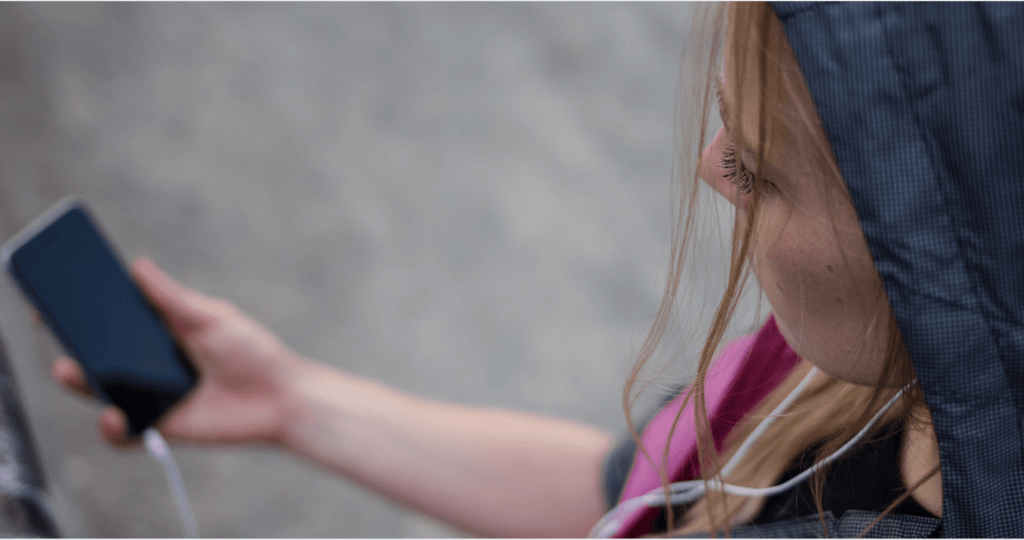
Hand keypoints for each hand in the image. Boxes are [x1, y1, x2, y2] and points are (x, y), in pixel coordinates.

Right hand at [52, 257, 305, 446]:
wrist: (279, 397)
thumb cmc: (251, 351)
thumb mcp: (212, 318)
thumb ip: (172, 299)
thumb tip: (138, 266)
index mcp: (159, 331)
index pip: (112, 321)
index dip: (82, 312)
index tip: (55, 298)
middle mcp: (148, 363)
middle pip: (98, 356)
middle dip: (72, 345)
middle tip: (56, 332)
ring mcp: (151, 395)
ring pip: (101, 393)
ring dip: (81, 385)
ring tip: (74, 372)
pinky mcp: (160, 426)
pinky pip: (123, 433)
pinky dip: (112, 427)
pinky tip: (115, 414)